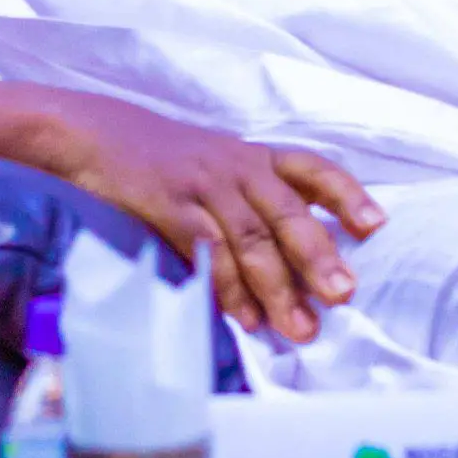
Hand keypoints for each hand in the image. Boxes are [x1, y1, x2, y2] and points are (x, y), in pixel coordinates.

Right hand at [0, 77, 385, 343]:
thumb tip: (286, 258)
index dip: (345, 193)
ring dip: (279, 287)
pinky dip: (227, 288)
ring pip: (251, 238)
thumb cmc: (148, 156)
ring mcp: (200, 183)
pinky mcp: (167, 204)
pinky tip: (244, 317)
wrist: (83, 130)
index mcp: (247, 153)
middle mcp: (232, 164)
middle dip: (319, 255)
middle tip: (344, 296)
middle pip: (288, 211)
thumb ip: (243, 200)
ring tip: (300, 328)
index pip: (310, 166)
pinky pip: (206, 250)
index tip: (375, 224)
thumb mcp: (205, 162)